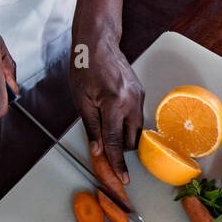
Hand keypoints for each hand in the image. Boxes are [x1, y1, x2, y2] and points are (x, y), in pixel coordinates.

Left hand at [69, 28, 143, 182]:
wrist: (98, 43)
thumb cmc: (85, 67)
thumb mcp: (81, 100)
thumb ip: (91, 127)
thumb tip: (97, 151)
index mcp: (114, 103)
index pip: (116, 142)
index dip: (118, 163)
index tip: (122, 178)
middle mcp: (132, 101)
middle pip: (131, 140)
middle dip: (120, 148)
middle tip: (103, 149)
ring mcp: (139, 96)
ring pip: (136, 129)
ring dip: (124, 135)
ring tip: (106, 128)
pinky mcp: (141, 92)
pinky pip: (137, 116)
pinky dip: (126, 122)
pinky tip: (113, 115)